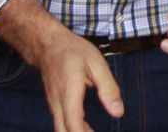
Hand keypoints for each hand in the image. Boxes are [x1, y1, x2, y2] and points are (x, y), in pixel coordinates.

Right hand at [0, 0, 122, 131]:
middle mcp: (58, 102)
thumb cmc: (73, 51)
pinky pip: (62, 123)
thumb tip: (118, 112)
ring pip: (62, 129)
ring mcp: (54, 104)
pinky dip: (74, 128)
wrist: (48, 45)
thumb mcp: (97, 64)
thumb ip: (108, 89)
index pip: (73, 123)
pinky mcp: (55, 104)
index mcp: (69, 92)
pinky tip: (87, 129)